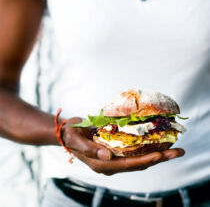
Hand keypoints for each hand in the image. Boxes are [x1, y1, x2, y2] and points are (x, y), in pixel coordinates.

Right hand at [62, 118, 184, 175]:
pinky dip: (146, 150)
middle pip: (138, 163)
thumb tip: (107, 156)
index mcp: (101, 164)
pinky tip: (156, 145)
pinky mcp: (114, 152)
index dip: (146, 160)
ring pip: (138, 160)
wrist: (67, 134)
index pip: (128, 164)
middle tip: (178, 151)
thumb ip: (89, 150)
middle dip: (158, 158)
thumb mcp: (76, 140)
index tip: (161, 154)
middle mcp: (109, 164)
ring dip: (156, 155)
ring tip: (172, 149)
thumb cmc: (70, 135)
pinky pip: (133, 154)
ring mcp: (113, 159)